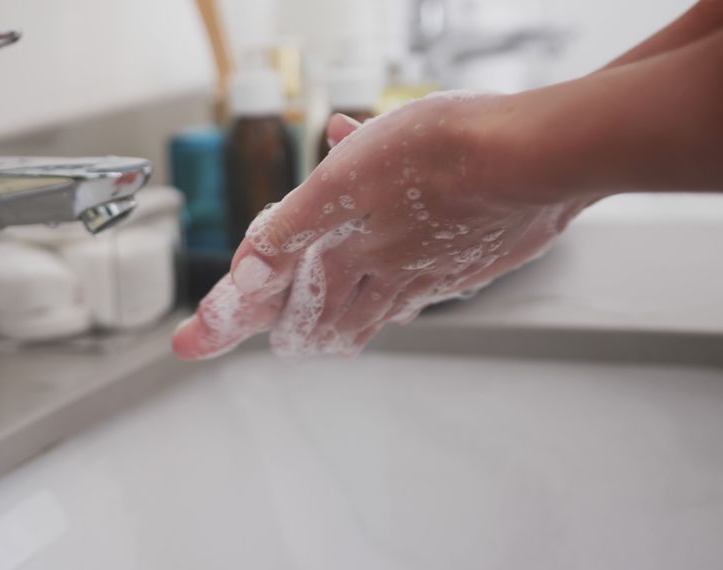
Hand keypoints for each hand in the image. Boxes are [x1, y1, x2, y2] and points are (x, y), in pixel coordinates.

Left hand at [174, 92, 590, 358]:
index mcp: (344, 252)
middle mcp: (382, 273)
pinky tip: (403, 293)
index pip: (268, 295)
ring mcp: (428, 274)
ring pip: (372, 313)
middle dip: (293, 331)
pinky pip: (420, 294)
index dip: (225, 319)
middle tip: (278, 342)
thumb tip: (250, 266)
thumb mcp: (345, 177)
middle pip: (322, 318)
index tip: (189, 343)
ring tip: (329, 340)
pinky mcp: (469, 266)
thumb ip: (293, 226)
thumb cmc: (442, 155)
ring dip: (341, 327)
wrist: (534, 159)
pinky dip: (398, 301)